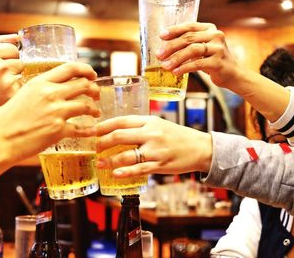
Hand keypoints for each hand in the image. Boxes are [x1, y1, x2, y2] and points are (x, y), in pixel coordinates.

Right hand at [0, 34, 22, 122]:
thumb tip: (18, 36)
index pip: (13, 48)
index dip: (9, 56)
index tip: (0, 63)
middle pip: (20, 60)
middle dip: (13, 66)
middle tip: (0, 75)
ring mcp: (6, 81)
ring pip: (22, 72)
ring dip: (15, 76)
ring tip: (1, 83)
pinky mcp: (11, 93)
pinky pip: (22, 84)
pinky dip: (16, 88)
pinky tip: (3, 92)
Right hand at [0, 62, 99, 163]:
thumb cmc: (2, 120)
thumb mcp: (19, 95)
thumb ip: (36, 91)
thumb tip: (46, 91)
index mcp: (40, 82)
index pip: (70, 68)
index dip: (86, 69)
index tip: (92, 74)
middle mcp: (50, 94)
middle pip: (83, 85)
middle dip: (94, 89)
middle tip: (96, 94)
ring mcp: (56, 112)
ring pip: (86, 105)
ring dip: (94, 109)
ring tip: (95, 112)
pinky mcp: (58, 130)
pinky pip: (81, 129)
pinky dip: (89, 130)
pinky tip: (92, 131)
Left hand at [96, 115, 211, 176]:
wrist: (200, 148)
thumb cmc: (177, 136)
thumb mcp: (159, 124)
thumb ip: (140, 126)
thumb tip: (117, 130)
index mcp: (149, 121)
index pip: (121, 120)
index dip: (104, 125)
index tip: (92, 130)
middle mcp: (151, 134)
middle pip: (120, 135)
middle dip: (102, 142)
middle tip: (94, 147)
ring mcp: (155, 150)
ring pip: (127, 155)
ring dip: (110, 160)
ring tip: (100, 163)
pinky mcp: (160, 165)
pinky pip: (139, 169)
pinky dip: (126, 172)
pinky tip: (115, 174)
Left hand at [156, 22, 241, 88]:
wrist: (232, 75)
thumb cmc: (213, 61)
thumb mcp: (202, 49)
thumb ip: (188, 45)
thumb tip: (164, 49)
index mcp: (210, 29)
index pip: (190, 26)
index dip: (174, 30)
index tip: (162, 36)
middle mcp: (216, 35)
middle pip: (189, 38)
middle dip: (171, 46)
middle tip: (159, 54)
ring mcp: (218, 48)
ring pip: (192, 50)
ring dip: (176, 58)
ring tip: (165, 65)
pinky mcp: (218, 62)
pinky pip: (198, 64)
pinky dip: (185, 68)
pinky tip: (176, 72)